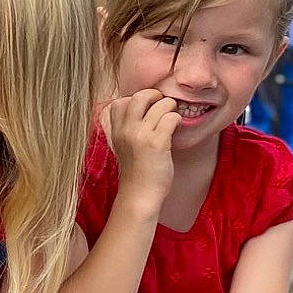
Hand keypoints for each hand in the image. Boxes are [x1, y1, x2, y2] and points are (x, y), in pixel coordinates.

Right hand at [100, 89, 177, 211]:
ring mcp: (140, 136)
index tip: (146, 110)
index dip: (135, 100)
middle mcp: (125, 130)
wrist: (139, 196)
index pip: (120, 101)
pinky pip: (171, 118)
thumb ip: (126, 130)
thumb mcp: (122, 148)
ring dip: (170, 108)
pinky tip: (176, 129)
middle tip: (162, 106)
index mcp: (115, 131)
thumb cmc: (136, 173)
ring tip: (172, 118)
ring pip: (160, 104)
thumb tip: (140, 111)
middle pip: (139, 96)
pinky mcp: (157, 143)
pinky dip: (176, 120)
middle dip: (155, 96)